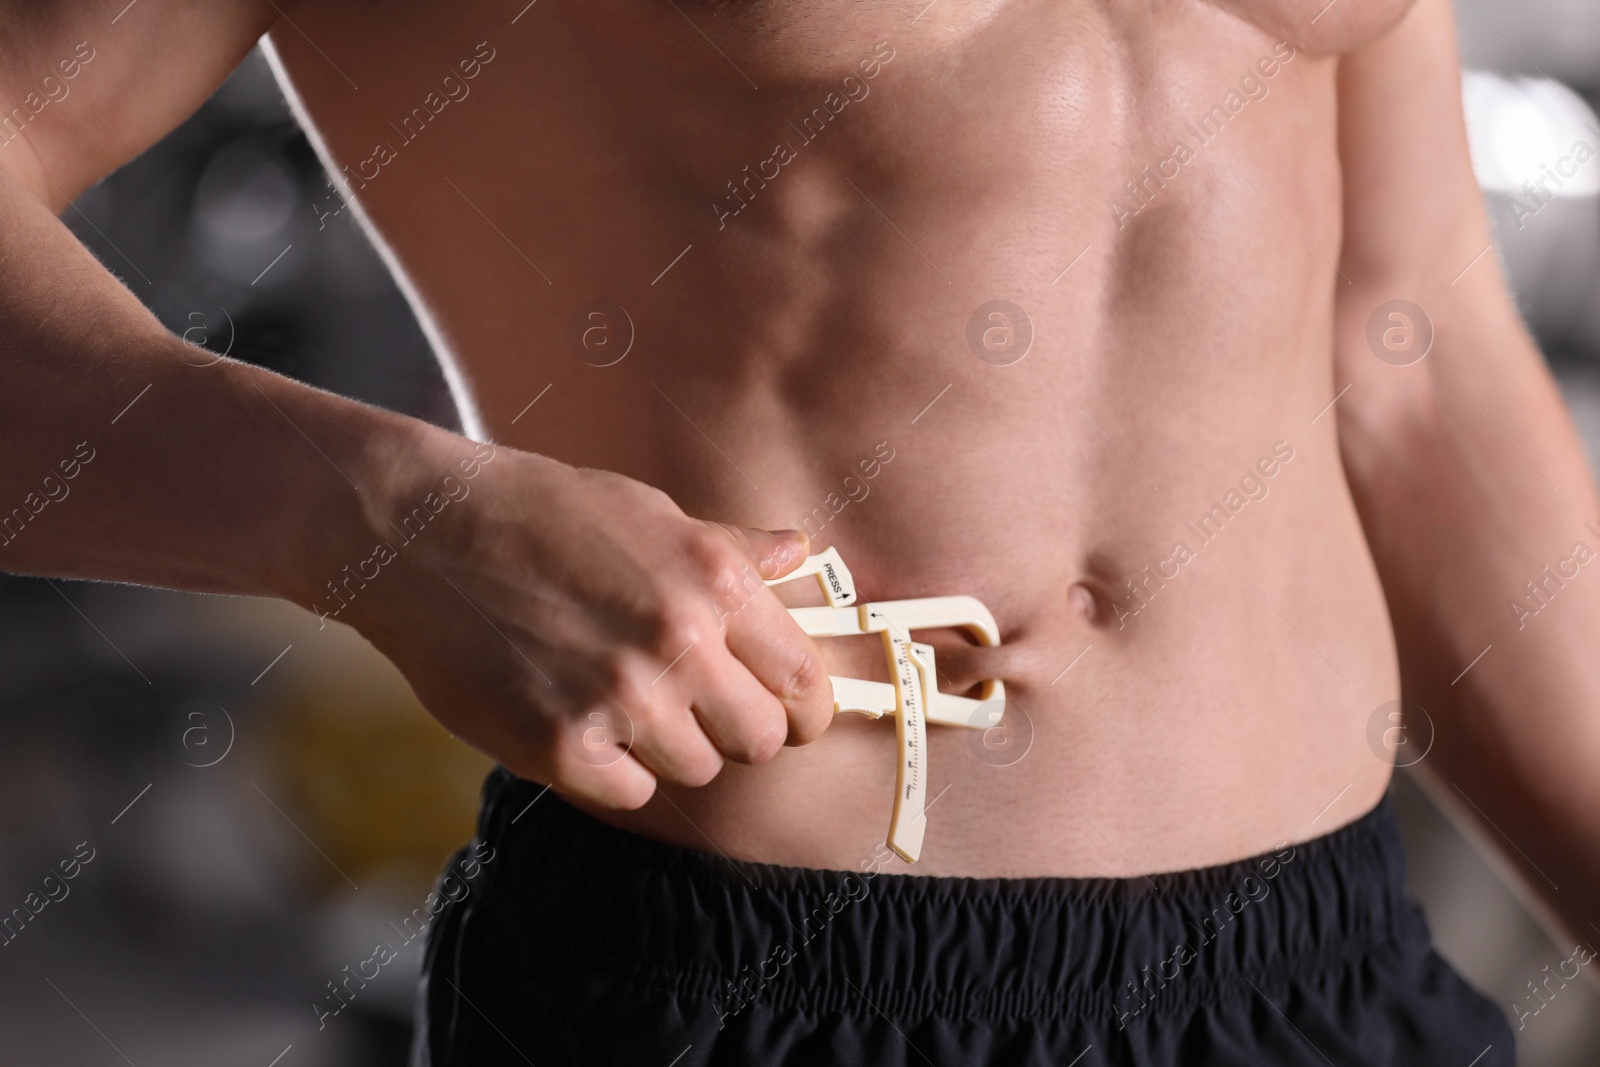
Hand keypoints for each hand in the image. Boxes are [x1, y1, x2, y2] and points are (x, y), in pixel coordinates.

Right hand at [342, 437, 834, 809]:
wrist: (422, 533)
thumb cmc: (540, 512)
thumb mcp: (650, 511)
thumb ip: (732, 548)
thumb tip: (798, 553)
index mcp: (716, 582)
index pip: (804, 684)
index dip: (804, 710)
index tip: (787, 716)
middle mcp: (682, 644)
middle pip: (762, 742)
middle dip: (736, 732)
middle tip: (693, 709)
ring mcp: (622, 699)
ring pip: (695, 770)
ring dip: (666, 747)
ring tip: (616, 697)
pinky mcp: (562, 746)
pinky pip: (630, 793)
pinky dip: (611, 770)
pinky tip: (577, 719)